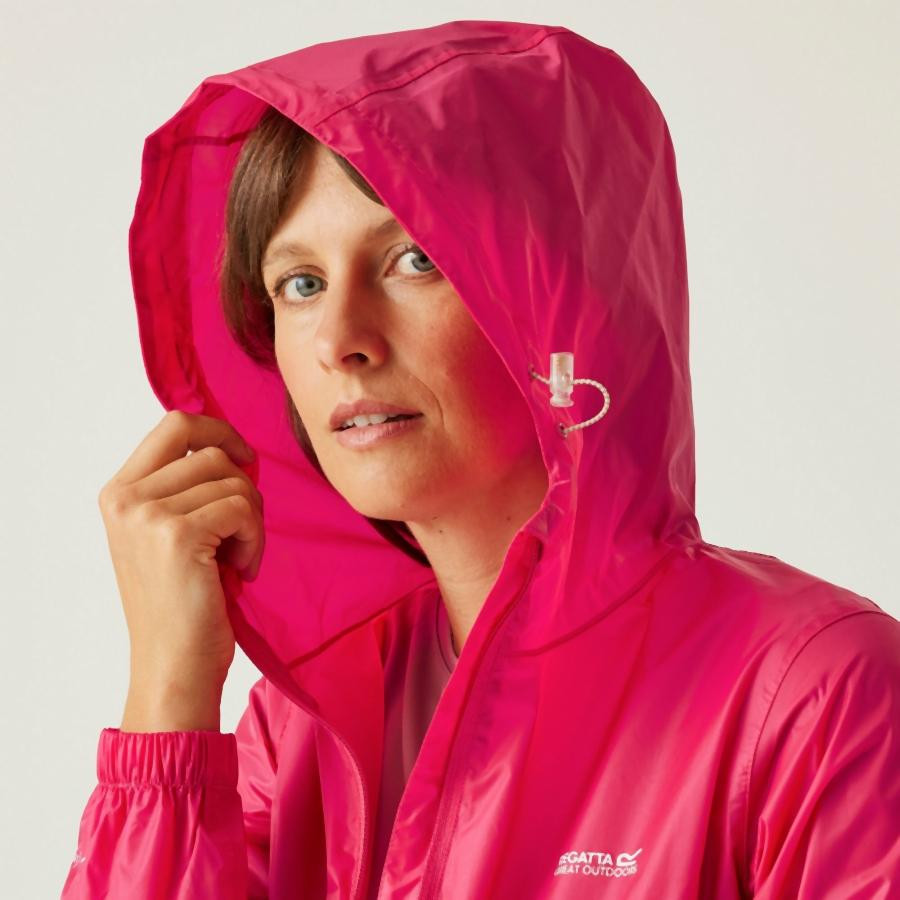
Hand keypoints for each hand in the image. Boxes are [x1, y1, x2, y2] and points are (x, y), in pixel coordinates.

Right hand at [98, 411, 262, 720]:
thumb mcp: (173, 533)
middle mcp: (125, 498)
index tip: (246, 460)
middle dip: (244, 487)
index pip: (175, 424)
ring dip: (252, 519)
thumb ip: (187, 488)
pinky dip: (256, 539)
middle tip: (244, 531)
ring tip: (238, 559)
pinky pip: (242, 508)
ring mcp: (146, 515)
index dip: (220, 431)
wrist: (175, 667)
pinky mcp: (176, 535)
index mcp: (119, 492)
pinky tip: (242, 571)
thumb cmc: (186, 604)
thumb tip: (233, 447)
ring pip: (233, 480)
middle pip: (211, 451)